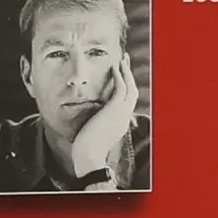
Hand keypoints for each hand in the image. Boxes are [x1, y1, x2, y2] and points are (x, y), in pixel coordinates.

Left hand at [71, 54, 139, 178]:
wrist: (89, 157)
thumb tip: (85, 125)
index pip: (126, 103)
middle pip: (132, 93)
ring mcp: (121, 114)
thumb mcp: (93, 137)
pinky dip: (119, 75)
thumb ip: (93, 127)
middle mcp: (124, 118)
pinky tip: (114, 66)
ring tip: (121, 60)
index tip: (120, 79)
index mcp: (120, 125)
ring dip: (126, 72)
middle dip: (129, 76)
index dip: (125, 89)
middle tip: (124, 62)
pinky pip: (121, 87)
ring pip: (130, 87)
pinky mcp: (115, 110)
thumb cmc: (86, 152)